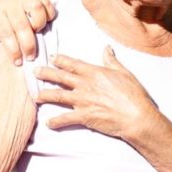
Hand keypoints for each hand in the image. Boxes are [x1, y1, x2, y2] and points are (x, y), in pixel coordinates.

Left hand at [0, 0, 55, 65]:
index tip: (18, 62)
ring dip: (39, 27)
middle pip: (23, 27)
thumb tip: (1, 61)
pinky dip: (48, 17)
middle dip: (28, 46)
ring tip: (36, 32)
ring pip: (38, 14)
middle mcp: (11, 3)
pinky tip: (43, 22)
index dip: (14, 51)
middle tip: (31, 56)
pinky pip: (48, 7)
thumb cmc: (2, 12)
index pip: (6, 34)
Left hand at [34, 45, 157, 138]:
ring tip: (35, 96)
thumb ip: (112, 60)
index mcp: (94, 73)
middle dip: (46, 73)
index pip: (72, 64)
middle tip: (34, 72)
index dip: (60, 60)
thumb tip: (106, 48)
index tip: (52, 57)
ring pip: (58, 96)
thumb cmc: (133, 95)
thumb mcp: (124, 73)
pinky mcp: (83, 116)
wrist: (136, 116)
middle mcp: (85, 85)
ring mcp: (82, 101)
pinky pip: (65, 119)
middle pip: (60, 77)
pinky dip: (55, 122)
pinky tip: (48, 123)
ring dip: (45, 95)